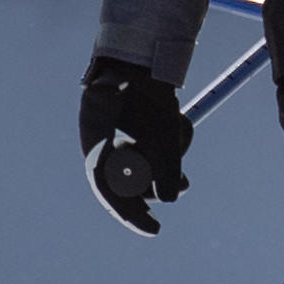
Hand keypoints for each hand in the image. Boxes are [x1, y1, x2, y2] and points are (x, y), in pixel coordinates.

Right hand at [80, 56, 191, 234]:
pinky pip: (155, 147)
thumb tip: (170, 197)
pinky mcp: (137, 128)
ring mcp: (120, 138)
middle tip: (186, 185)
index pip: (111, 193)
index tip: (155, 230)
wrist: (139, 53)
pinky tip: (178, 122)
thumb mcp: (158, 131)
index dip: (132, 215)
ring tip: (180, 131)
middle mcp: (105, 146)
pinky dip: (169, 141)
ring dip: (167, 157)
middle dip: (159, 185)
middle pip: (131, 183)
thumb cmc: (140, 91)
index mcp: (97, 148)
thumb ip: (165, 167)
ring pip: (146, 164)